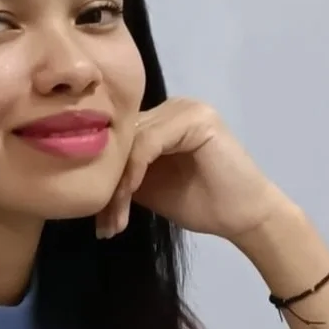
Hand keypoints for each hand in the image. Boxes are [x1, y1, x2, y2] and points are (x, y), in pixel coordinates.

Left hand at [96, 98, 289, 240]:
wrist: (246, 219)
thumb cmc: (202, 203)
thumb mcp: (149, 186)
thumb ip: (123, 173)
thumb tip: (82, 178)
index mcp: (159, 118)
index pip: (119, 139)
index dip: (103, 174)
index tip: (96, 216)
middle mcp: (170, 106)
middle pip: (122, 139)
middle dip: (109, 184)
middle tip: (102, 223)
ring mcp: (184, 108)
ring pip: (132, 142)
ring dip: (119, 184)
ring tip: (113, 220)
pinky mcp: (195, 118)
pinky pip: (149, 143)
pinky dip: (134, 171)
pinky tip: (129, 196)